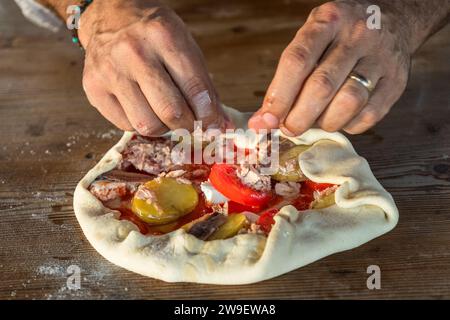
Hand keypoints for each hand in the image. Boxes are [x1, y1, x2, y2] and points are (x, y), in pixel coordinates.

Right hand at [79, 0, 226, 134]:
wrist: (110, 14)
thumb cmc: (154, 33)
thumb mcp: (185, 46)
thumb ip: (204, 86)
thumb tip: (222, 124)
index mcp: (164, 36)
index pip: (194, 88)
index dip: (210, 115)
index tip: (215, 125)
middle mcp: (134, 53)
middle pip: (170, 111)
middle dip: (188, 126)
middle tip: (192, 124)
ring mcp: (110, 71)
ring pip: (147, 125)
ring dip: (164, 128)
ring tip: (166, 115)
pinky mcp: (93, 88)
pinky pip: (125, 125)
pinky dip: (141, 124)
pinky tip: (144, 108)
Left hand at [248, 0, 412, 134]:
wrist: (393, 18)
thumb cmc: (339, 35)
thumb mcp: (311, 39)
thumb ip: (286, 76)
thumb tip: (262, 120)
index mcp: (328, 20)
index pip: (297, 61)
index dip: (279, 96)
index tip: (266, 120)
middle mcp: (357, 35)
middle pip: (322, 86)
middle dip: (299, 117)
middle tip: (289, 129)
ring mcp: (381, 58)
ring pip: (349, 102)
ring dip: (325, 122)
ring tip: (316, 121)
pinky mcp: (397, 80)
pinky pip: (369, 115)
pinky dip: (349, 125)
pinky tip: (340, 119)